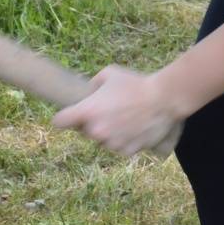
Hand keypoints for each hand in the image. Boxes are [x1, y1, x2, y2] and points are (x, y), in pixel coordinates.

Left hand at [51, 65, 185, 157]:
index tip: (69, 116)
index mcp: (87, 111)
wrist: (164, 99)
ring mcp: (111, 143)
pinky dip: (124, 141)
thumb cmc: (136, 83)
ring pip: (102, 141)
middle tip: (108, 112)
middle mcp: (96, 131)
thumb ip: (94, 83)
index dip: (63, 118)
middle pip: (84, 132)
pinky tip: (134, 127)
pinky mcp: (127, 151)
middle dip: (91, 124)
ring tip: (124, 118)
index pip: (59, 122)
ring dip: (108, 134)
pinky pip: (119, 148)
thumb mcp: (109, 73)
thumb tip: (89, 91)